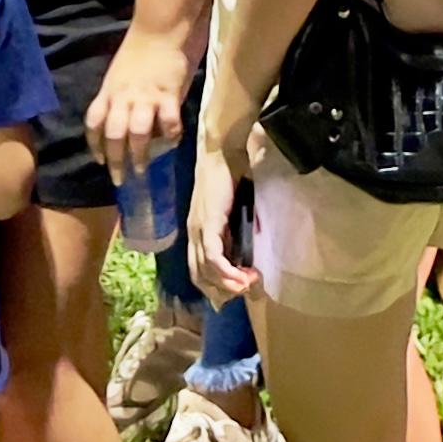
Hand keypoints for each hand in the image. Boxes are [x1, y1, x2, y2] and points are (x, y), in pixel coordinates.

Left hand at [86, 24, 191, 183]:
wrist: (159, 29)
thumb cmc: (139, 51)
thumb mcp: (119, 74)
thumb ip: (118, 98)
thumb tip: (122, 124)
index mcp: (109, 91)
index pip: (94, 122)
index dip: (94, 145)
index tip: (99, 161)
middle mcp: (123, 97)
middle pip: (114, 134)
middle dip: (115, 160)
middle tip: (119, 180)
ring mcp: (145, 97)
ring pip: (137, 133)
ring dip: (139, 155)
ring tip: (141, 169)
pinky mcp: (167, 94)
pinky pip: (168, 122)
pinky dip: (169, 136)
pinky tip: (171, 143)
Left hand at [187, 132, 254, 304]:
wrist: (221, 150)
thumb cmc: (229, 174)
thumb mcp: (231, 210)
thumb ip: (235, 229)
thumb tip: (249, 250)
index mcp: (196, 232)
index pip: (198, 272)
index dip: (216, 286)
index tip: (239, 289)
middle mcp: (193, 234)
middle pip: (199, 277)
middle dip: (222, 291)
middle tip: (245, 291)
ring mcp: (198, 229)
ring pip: (206, 271)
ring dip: (228, 284)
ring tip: (249, 284)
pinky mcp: (207, 223)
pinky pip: (212, 256)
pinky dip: (226, 272)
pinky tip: (241, 277)